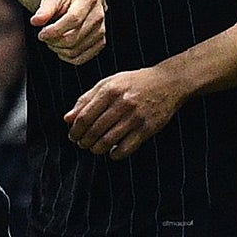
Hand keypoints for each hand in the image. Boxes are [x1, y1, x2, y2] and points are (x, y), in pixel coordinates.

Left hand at [32, 0, 106, 63]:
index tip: (41, 33)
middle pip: (73, 38)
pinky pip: (80, 58)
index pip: (73, 20)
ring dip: (57, 49)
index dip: (55, 30)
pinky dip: (66, 57)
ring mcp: (101, 31)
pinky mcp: (100, 43)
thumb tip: (35, 22)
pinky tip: (60, 48)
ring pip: (75, 51)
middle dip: (53, 41)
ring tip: (52, 39)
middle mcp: (98, 16)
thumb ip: (45, 9)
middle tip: (44, 35)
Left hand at [65, 65, 187, 154]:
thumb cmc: (135, 82)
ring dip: (97, 149)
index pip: (84, 117)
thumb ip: (87, 99)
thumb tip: (68, 118)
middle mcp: (122, 103)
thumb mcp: (109, 83)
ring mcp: (136, 117)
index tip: (73, 136)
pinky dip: (115, 155)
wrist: (168, 82)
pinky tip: (112, 152)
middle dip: (84, 141)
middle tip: (83, 144)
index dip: (75, 130)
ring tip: (95, 148)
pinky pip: (126, 148)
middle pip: (94, 131)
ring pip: (108, 141)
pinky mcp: (147, 129)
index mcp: (110, 90)